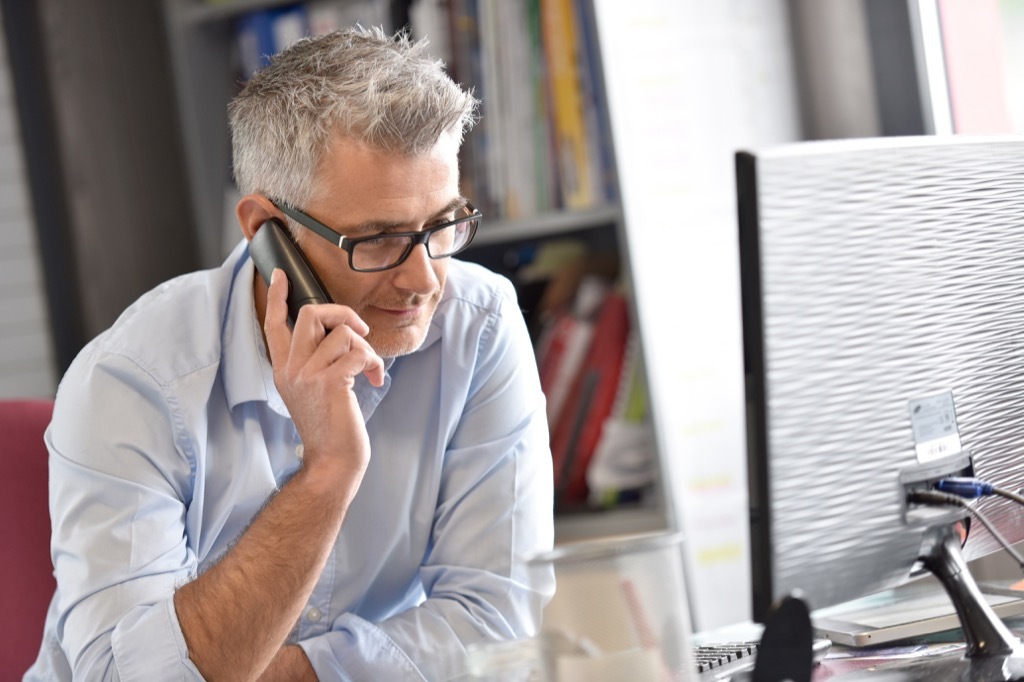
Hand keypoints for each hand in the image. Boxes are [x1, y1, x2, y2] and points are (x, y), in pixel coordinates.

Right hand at [265, 268, 385, 481]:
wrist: (333, 460)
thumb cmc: (331, 426)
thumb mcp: (312, 389)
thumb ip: (315, 360)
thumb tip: (338, 331)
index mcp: (284, 369)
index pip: (274, 324)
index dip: (279, 297)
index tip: (281, 275)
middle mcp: (291, 369)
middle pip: (312, 313)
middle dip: (343, 313)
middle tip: (360, 330)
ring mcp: (307, 375)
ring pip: (343, 333)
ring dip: (366, 348)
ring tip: (369, 369)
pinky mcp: (329, 382)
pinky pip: (358, 351)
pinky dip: (373, 362)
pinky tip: (374, 379)